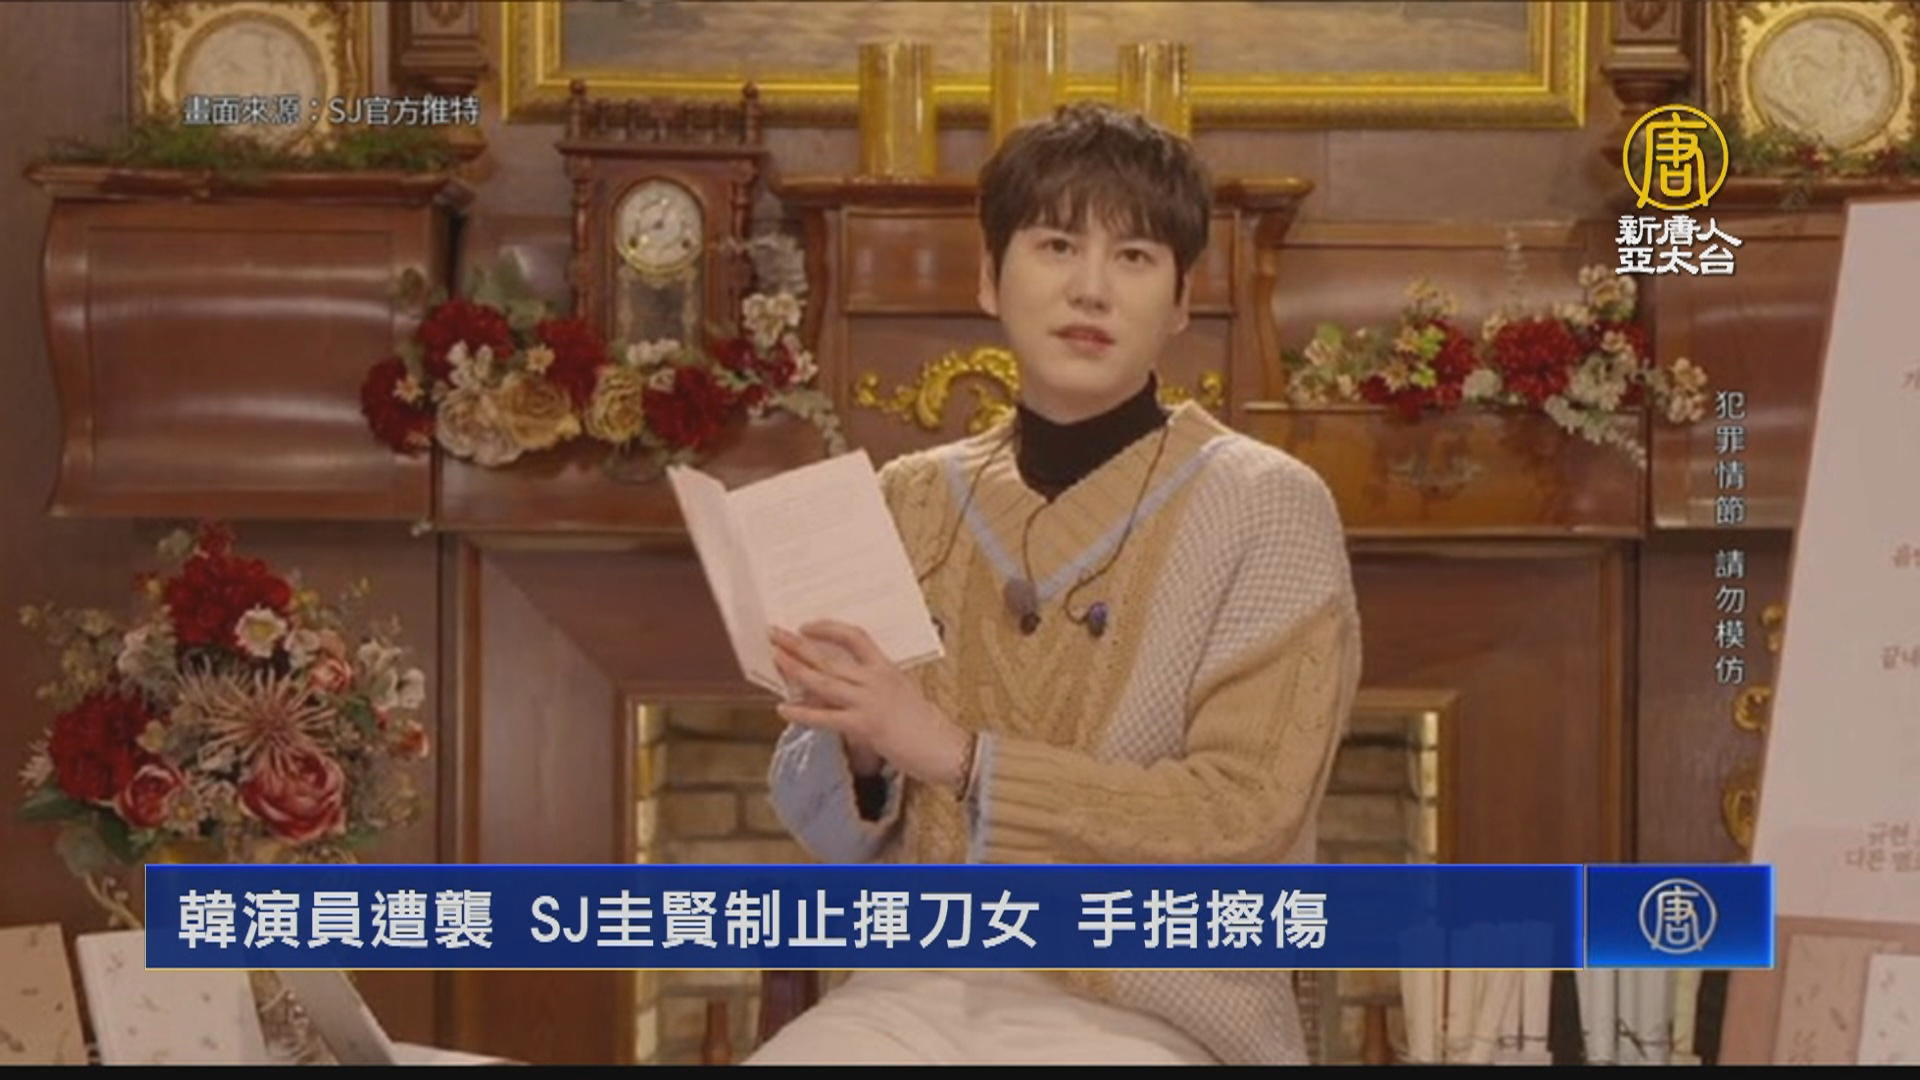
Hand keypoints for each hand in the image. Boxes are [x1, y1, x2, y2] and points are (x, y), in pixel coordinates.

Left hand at [770, 621, 971, 792]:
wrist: (945, 749)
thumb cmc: (926, 725)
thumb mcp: (903, 693)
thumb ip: (876, 685)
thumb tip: (842, 685)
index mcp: (887, 668)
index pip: (855, 636)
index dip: (829, 628)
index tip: (808, 626)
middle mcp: (876, 680)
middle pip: (830, 657)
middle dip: (798, 645)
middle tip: (774, 634)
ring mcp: (869, 702)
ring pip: (824, 681)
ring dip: (795, 670)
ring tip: (775, 659)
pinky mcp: (865, 726)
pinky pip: (826, 718)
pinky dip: (802, 713)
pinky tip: (783, 710)